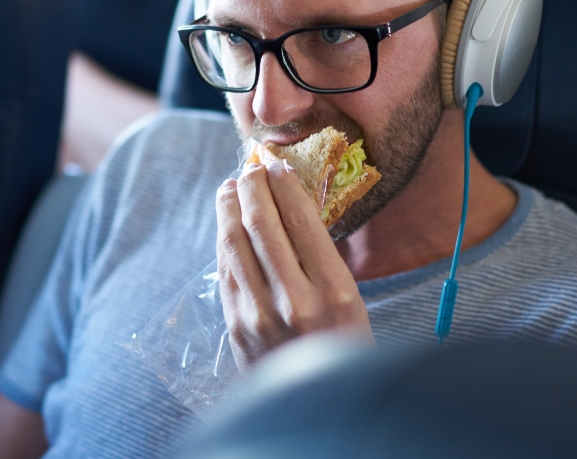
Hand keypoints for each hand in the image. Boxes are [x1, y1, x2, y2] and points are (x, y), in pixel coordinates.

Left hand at [215, 160, 373, 371]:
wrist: (317, 410)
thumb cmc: (342, 348)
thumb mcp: (352, 304)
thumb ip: (324, 261)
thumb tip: (292, 207)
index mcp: (334, 292)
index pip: (301, 220)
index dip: (284, 185)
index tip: (277, 166)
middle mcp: (295, 302)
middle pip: (262, 225)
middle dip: (252, 189)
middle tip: (250, 169)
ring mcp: (260, 316)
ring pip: (235, 244)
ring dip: (229, 209)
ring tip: (230, 188)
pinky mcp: (236, 327)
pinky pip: (225, 271)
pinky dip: (223, 240)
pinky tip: (225, 225)